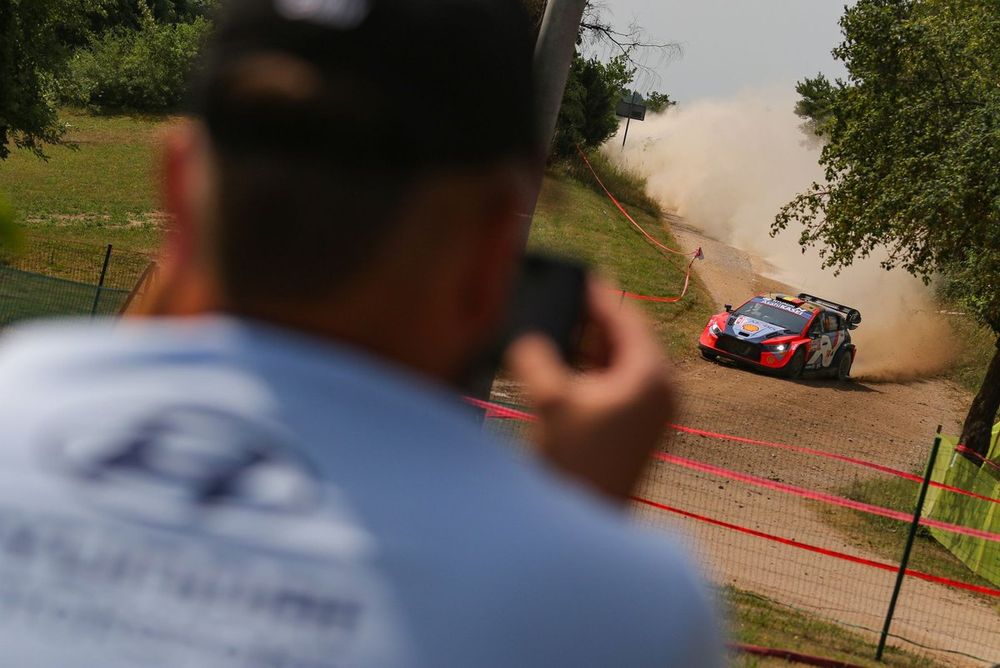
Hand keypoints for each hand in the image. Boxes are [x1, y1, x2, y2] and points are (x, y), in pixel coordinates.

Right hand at [504, 279, 675, 502]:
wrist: (586, 521)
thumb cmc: (575, 462)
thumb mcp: (551, 399)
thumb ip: (535, 357)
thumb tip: (524, 337)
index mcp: (651, 376)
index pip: (625, 319)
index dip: (598, 296)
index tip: (579, 275)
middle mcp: (661, 391)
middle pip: (625, 341)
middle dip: (592, 322)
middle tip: (564, 298)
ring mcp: (653, 413)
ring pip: (620, 364)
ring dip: (589, 348)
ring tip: (557, 327)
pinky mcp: (639, 431)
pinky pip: (617, 386)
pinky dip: (592, 373)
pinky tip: (563, 366)